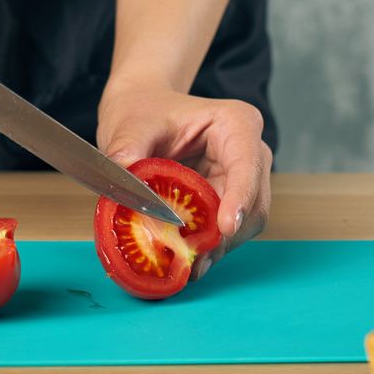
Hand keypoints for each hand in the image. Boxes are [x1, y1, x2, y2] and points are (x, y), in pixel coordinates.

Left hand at [96, 79, 271, 275]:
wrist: (141, 112)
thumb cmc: (144, 110)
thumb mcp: (130, 127)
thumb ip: (126, 153)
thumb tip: (121, 187)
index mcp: (235, 124)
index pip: (247, 164)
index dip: (240, 197)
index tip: (225, 227)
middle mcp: (249, 154)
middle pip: (252, 203)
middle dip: (223, 234)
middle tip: (192, 258)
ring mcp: (242, 181)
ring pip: (243, 224)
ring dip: (215, 246)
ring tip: (183, 263)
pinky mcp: (228, 202)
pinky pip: (225, 232)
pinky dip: (206, 246)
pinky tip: (183, 258)